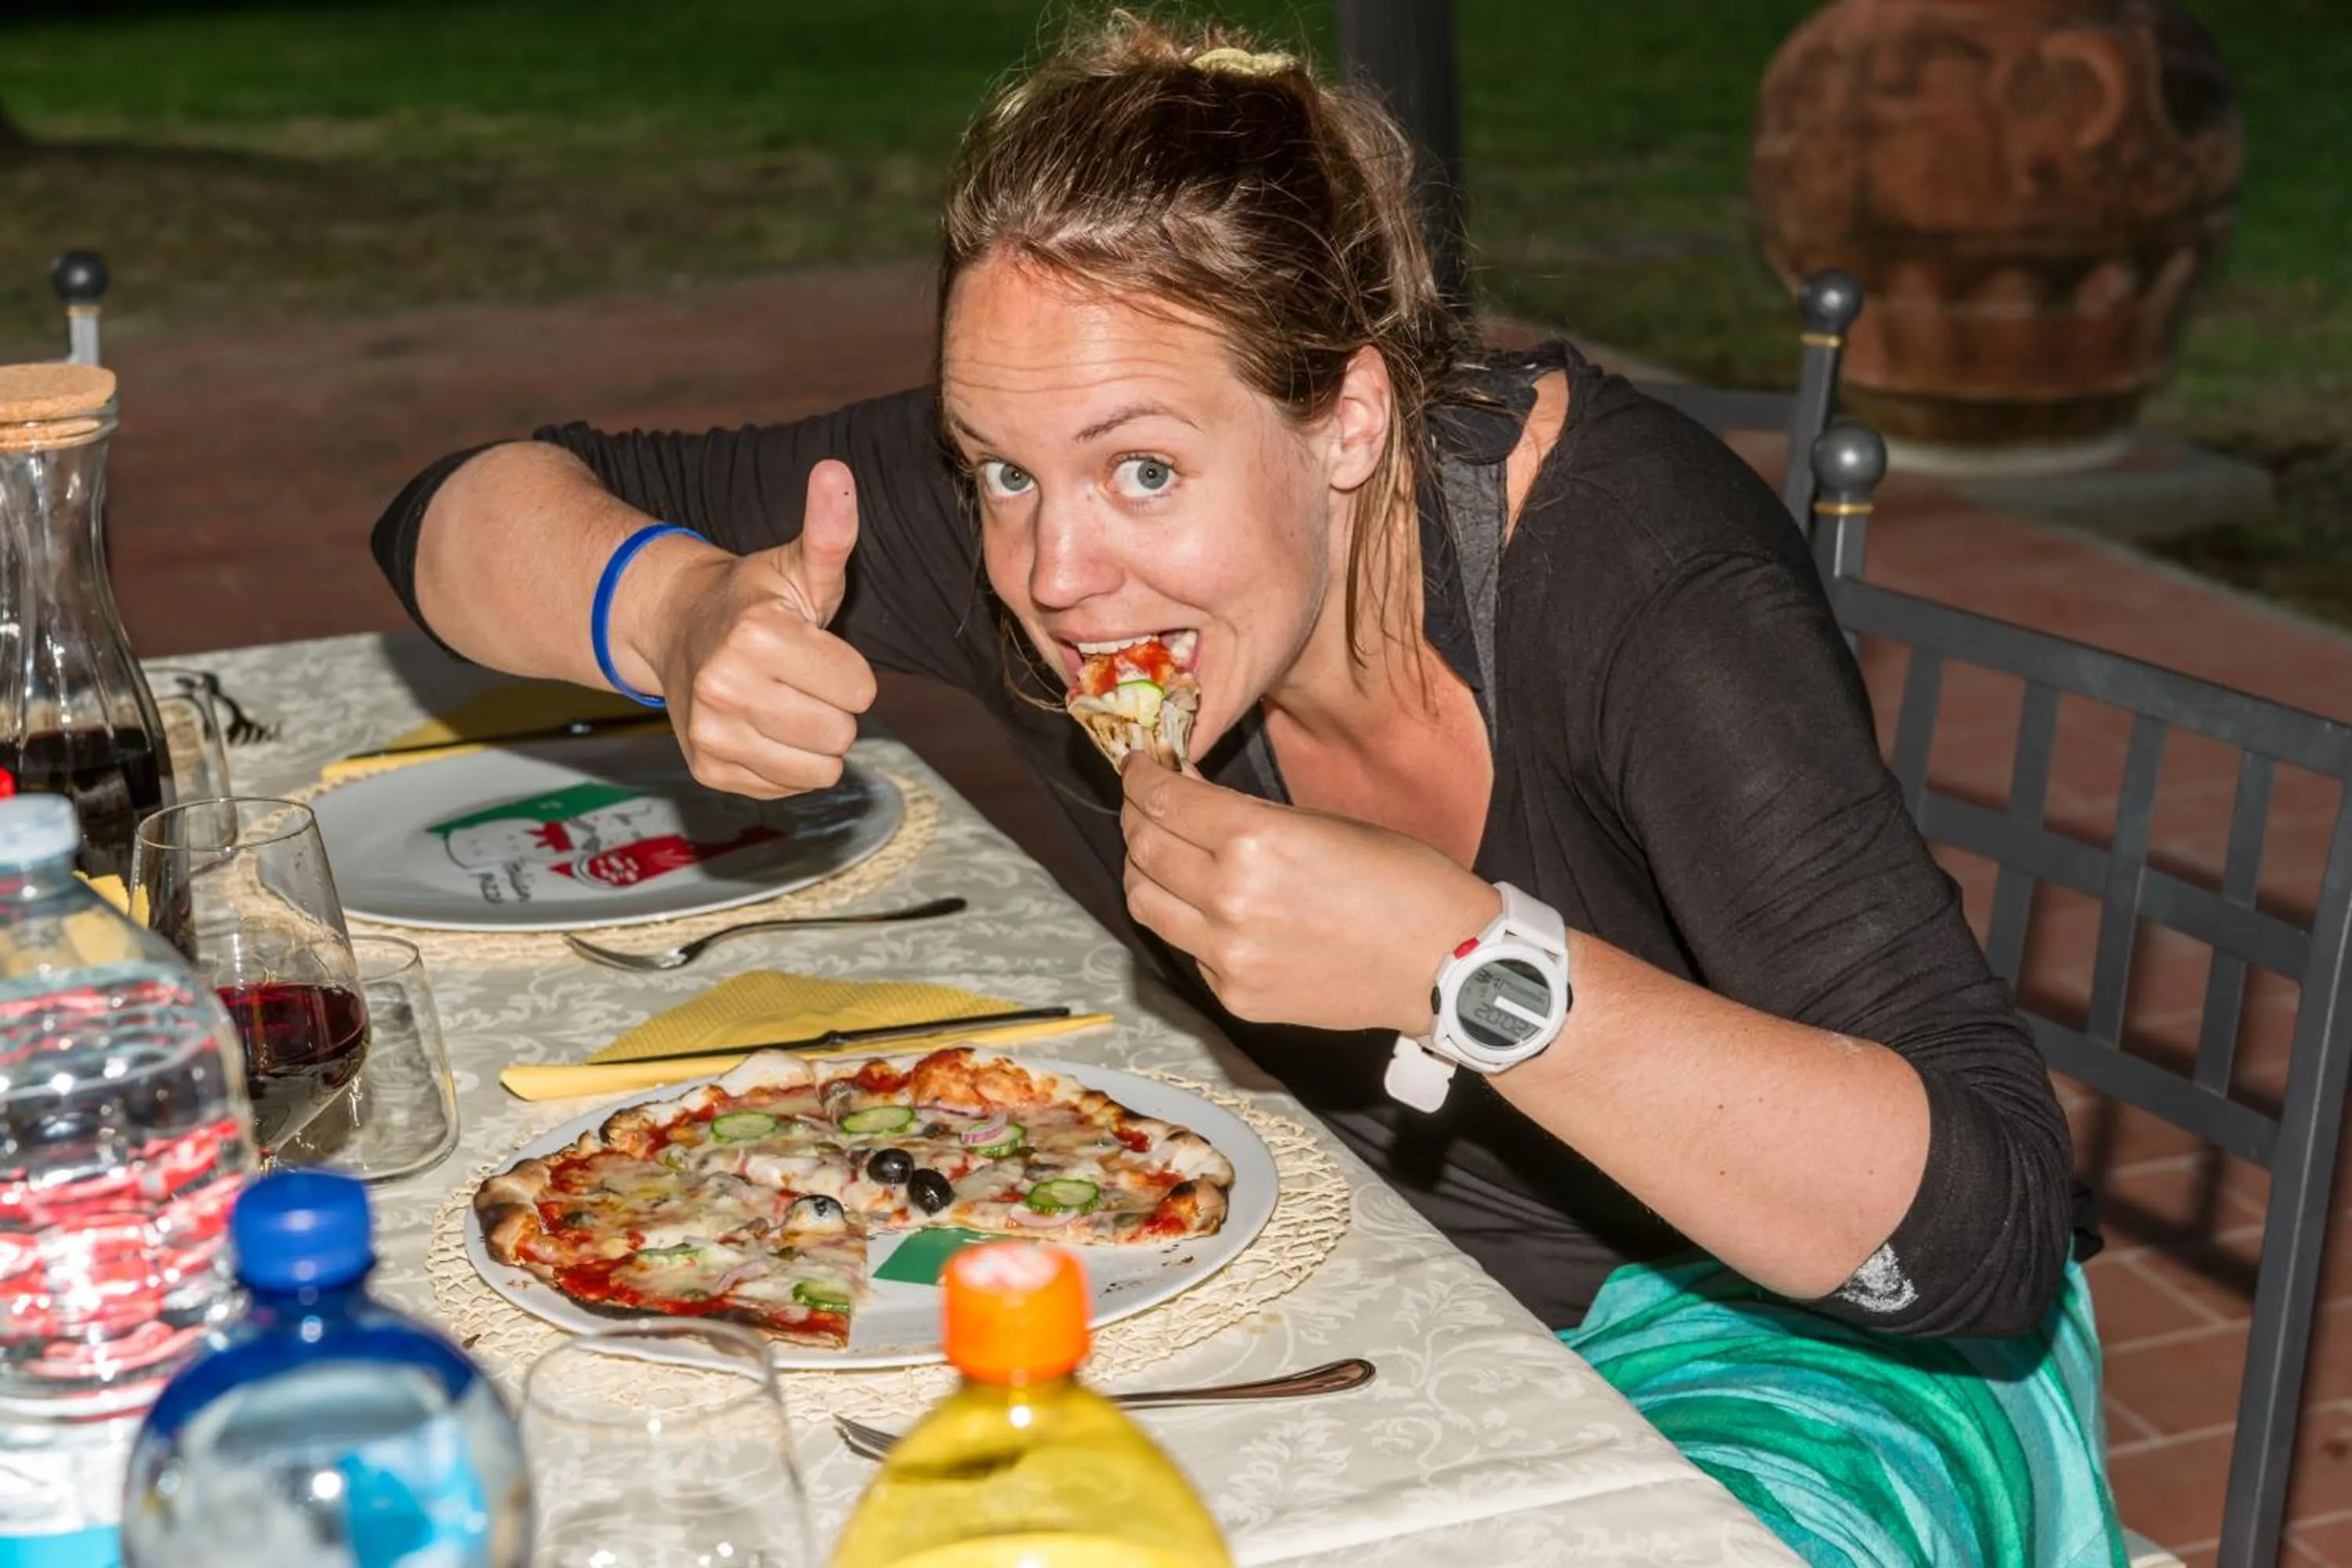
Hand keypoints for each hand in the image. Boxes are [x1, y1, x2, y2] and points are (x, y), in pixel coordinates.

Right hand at [629, 459, 877, 797]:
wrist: (676, 628)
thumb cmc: (755, 599)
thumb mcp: (797, 565)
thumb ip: (829, 530)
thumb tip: (836, 472)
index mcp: (758, 634)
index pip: (861, 689)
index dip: (849, 671)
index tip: (815, 649)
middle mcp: (725, 686)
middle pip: (840, 733)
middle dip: (833, 707)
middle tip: (801, 679)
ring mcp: (712, 732)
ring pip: (819, 769)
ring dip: (815, 742)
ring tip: (785, 703)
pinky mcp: (709, 768)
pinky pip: (788, 788)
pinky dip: (786, 764)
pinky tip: (762, 727)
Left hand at [1118, 756, 1500, 1034]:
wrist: (1444, 963)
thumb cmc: (1400, 880)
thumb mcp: (1321, 822)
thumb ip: (1245, 815)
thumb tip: (1185, 796)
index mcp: (1254, 840)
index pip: (1162, 800)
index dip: (1140, 777)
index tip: (1139, 767)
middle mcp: (1229, 898)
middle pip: (1142, 849)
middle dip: (1136, 818)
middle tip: (1147, 805)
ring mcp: (1228, 954)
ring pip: (1145, 903)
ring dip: (1145, 871)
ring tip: (1162, 855)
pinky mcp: (1236, 995)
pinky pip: (1186, 949)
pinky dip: (1186, 922)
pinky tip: (1212, 908)